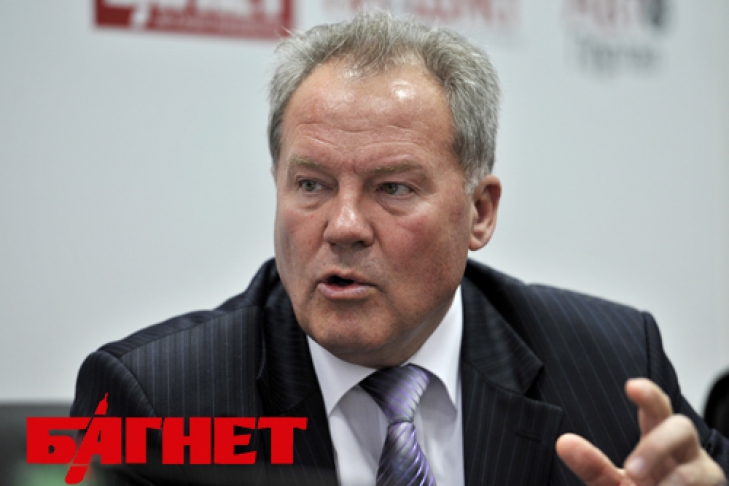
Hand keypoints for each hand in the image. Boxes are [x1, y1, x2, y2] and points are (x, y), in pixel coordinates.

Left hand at [556, 378, 726, 485]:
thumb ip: (592, 464)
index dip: (648, 395)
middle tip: (632, 470)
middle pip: (681, 426)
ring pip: (694, 467)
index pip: (655, 409)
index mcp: (656, 438)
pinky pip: (697, 484)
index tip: (631, 386)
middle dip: (659, 444)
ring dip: (667, 482)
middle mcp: (682, 449)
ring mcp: (701, 469)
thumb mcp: (613, 482)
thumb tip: (563, 442)